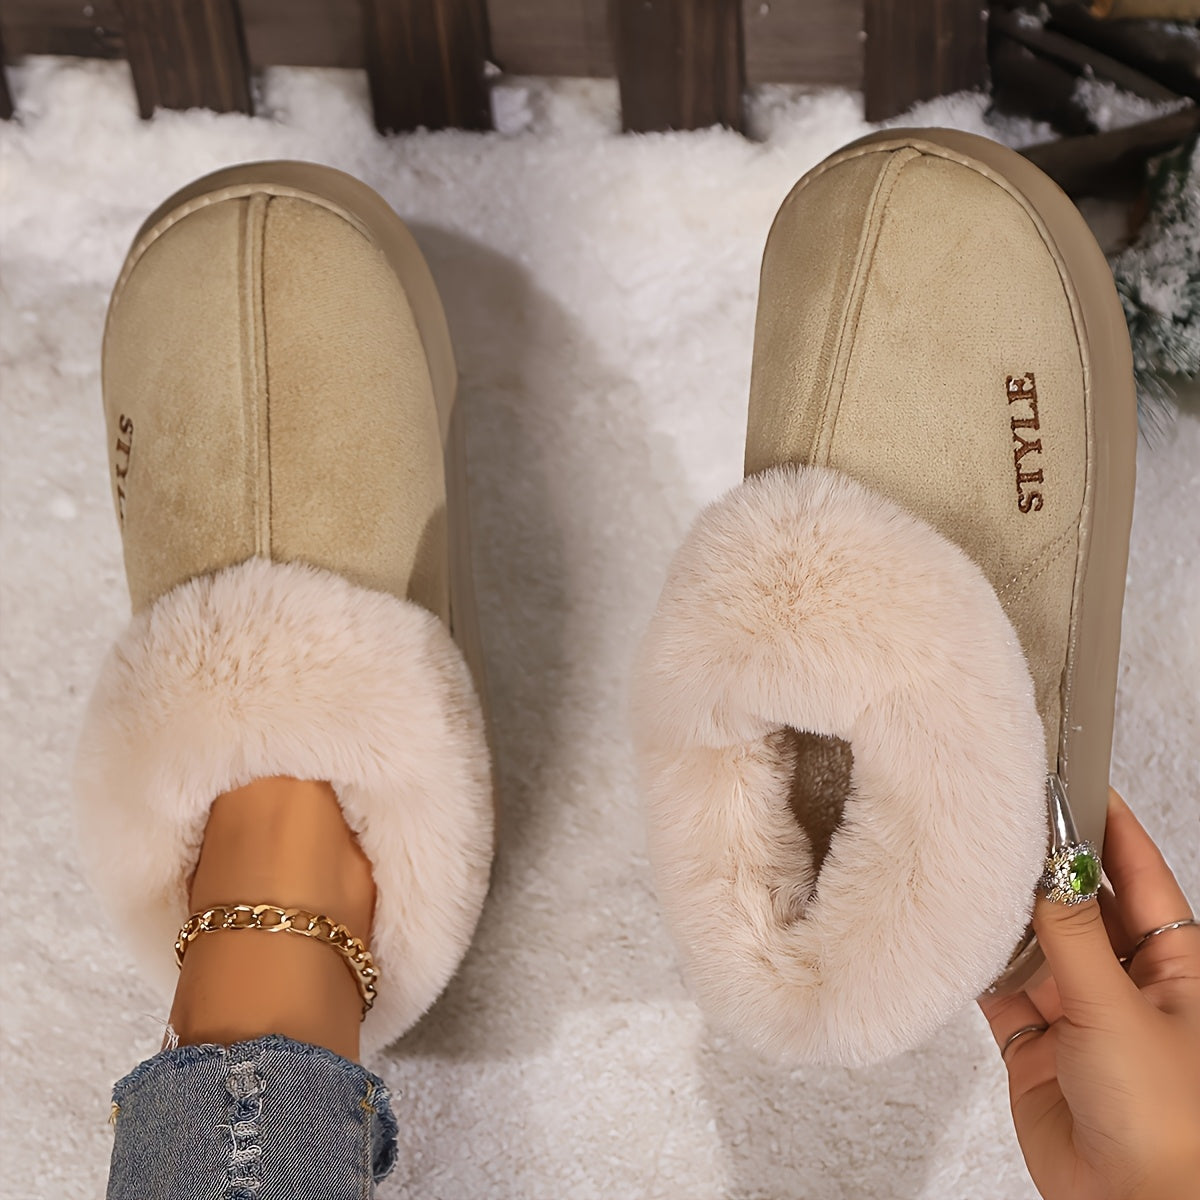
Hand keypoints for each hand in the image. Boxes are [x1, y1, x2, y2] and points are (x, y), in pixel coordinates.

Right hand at [979, 788, 1199, 1199]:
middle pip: (1078, 901)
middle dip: (1043, 864)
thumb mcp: (1119, 1008)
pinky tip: (951, 933)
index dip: (1107, 823)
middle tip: (997, 814)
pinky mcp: (1033, 1042)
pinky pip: (999, 986)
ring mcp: (1077, 1010)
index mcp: (1173, 963)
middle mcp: (1125, 978)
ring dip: (1003, 914)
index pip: (1137, 870)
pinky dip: (975, 963)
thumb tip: (1046, 862)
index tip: (1070, 775)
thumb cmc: (1165, 1115)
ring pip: (1033, 942)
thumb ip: (1071, 934)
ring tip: (963, 863)